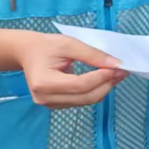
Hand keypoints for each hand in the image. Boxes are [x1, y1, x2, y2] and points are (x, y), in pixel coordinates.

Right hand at [12, 33, 126, 108]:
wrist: (28, 53)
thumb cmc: (46, 46)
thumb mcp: (68, 44)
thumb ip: (91, 54)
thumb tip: (115, 64)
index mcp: (44, 83)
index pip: (80, 85)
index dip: (102, 78)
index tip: (119, 67)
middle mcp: (45, 98)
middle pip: (85, 97)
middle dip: (107, 84)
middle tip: (121, 71)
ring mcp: (50, 104)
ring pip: (85, 101)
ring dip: (103, 89)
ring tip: (115, 74)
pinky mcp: (56, 105)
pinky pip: (81, 101)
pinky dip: (95, 91)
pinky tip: (103, 80)